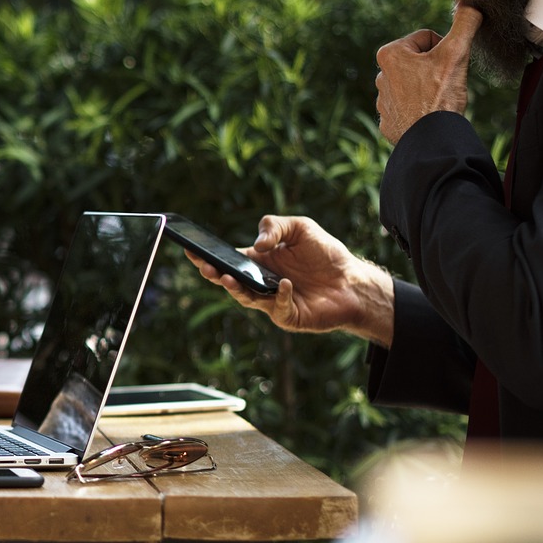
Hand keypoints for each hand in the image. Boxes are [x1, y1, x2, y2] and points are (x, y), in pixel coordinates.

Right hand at [185, 214, 394, 346]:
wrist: (352, 281)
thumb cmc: (326, 254)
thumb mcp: (300, 227)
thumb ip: (275, 227)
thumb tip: (257, 245)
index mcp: (259, 261)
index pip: (227, 258)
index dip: (208, 255)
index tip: (190, 248)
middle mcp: (260, 282)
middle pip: (229, 280)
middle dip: (214, 274)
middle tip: (205, 267)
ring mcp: (270, 301)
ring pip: (245, 297)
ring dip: (236, 288)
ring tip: (230, 278)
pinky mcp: (286, 315)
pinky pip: (276, 306)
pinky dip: (279, 295)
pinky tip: (286, 284)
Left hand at [375, 5, 482, 143]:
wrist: (431, 139)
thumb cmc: (440, 95)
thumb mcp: (456, 52)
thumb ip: (464, 23)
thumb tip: (470, 2)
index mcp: (390, 54)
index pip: (427, 38)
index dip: (444, 49)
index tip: (447, 66)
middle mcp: (380, 76)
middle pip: (421, 61)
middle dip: (436, 69)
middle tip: (444, 84)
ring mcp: (383, 101)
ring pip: (416, 84)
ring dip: (429, 88)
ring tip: (437, 101)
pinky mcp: (388, 121)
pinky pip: (410, 107)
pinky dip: (421, 109)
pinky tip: (429, 115)